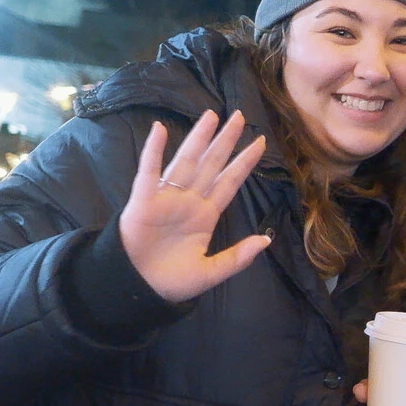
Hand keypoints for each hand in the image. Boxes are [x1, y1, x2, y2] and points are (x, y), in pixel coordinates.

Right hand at [120, 110, 271, 302]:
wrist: (139, 290)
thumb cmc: (171, 281)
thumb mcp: (211, 272)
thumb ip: (237, 257)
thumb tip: (265, 241)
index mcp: (206, 215)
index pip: (229, 182)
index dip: (244, 162)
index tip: (261, 143)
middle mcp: (189, 201)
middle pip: (211, 164)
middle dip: (225, 141)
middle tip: (240, 116)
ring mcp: (166, 198)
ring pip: (186, 161)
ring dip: (198, 138)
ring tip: (211, 115)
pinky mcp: (143, 201)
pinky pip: (149, 172)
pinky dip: (153, 151)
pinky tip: (160, 130)